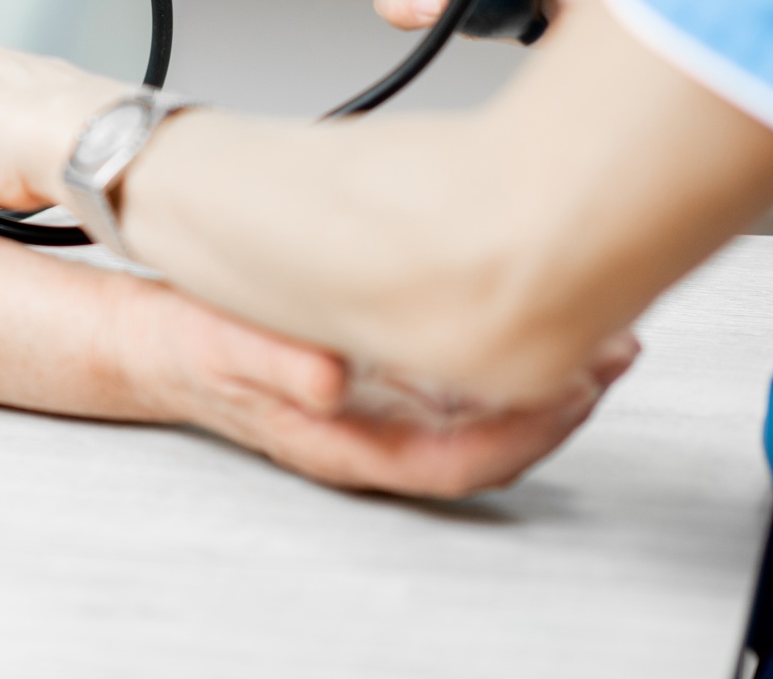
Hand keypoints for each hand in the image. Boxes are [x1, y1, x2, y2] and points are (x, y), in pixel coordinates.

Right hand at [127, 273, 640, 497]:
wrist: (155, 336)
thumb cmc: (190, 345)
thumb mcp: (221, 344)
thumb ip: (274, 362)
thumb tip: (331, 381)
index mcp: (346, 442)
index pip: (461, 460)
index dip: (527, 434)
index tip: (576, 390)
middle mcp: (378, 431)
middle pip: (493, 440)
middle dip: (562, 402)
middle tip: (616, 348)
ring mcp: (387, 406)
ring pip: (487, 409)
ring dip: (547, 375)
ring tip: (601, 328)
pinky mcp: (387, 373)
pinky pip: (466, 378)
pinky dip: (510, 351)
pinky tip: (533, 312)